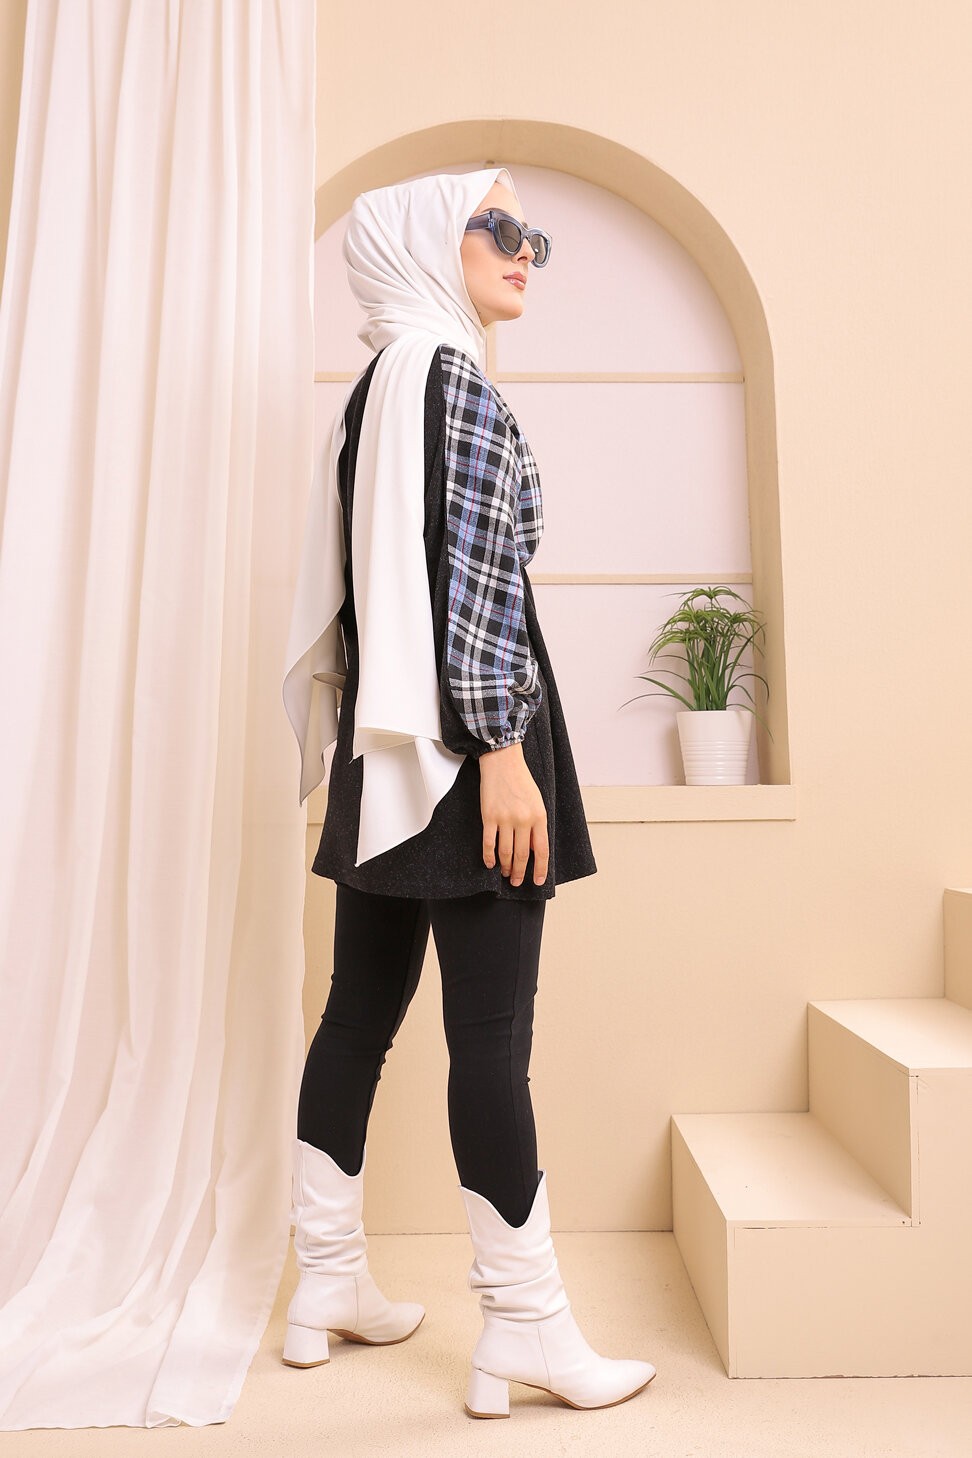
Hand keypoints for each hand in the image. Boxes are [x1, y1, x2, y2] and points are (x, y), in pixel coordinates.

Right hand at [479, 742, 548, 886]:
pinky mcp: (489, 816)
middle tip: (518, 882)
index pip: (542, 850)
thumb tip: (534, 849)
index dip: (541, 869)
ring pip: (506, 852)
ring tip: (506, 874)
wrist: (503, 762)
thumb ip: (537, 824)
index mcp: (539, 816)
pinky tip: (490, 863)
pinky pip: (489, 843)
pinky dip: (489, 856)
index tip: (539, 881)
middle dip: (520, 872)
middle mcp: (523, 819)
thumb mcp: (538, 802)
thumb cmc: (521, 781)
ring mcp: (505, 818)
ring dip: (506, 867)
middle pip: (522, 855)